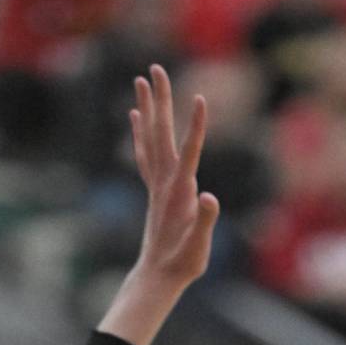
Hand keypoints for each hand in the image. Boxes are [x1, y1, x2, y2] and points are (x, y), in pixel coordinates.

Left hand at [130, 64, 219, 293]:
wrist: (156, 276)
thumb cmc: (183, 264)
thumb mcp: (199, 247)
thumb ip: (205, 221)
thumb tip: (211, 198)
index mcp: (180, 192)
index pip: (190, 152)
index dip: (196, 126)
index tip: (200, 98)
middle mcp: (164, 182)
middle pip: (162, 133)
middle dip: (161, 100)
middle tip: (156, 68)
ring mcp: (156, 184)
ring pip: (150, 137)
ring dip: (147, 107)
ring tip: (141, 79)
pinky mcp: (153, 189)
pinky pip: (144, 153)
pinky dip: (139, 131)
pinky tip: (135, 115)